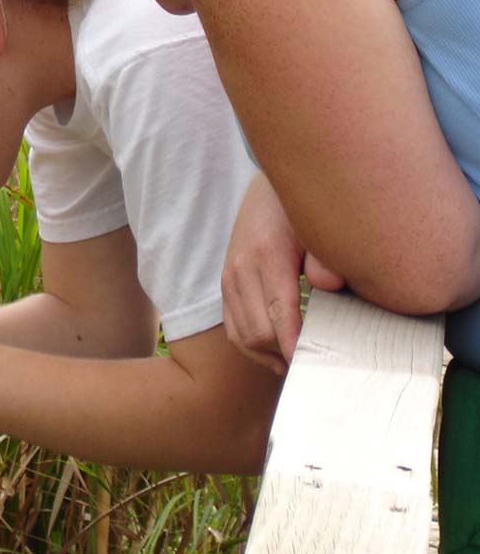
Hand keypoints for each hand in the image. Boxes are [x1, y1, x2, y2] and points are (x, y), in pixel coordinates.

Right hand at [221, 172, 307, 374]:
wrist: (268, 187)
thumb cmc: (301, 210)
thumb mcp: (319, 225)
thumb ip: (324, 257)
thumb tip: (328, 286)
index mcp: (268, 255)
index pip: (279, 316)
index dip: (294, 347)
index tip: (314, 366)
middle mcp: (242, 267)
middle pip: (259, 332)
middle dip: (285, 354)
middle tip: (316, 363)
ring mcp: (230, 274)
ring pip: (242, 334)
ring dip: (268, 354)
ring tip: (296, 361)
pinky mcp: (225, 279)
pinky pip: (231, 325)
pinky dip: (250, 345)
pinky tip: (275, 352)